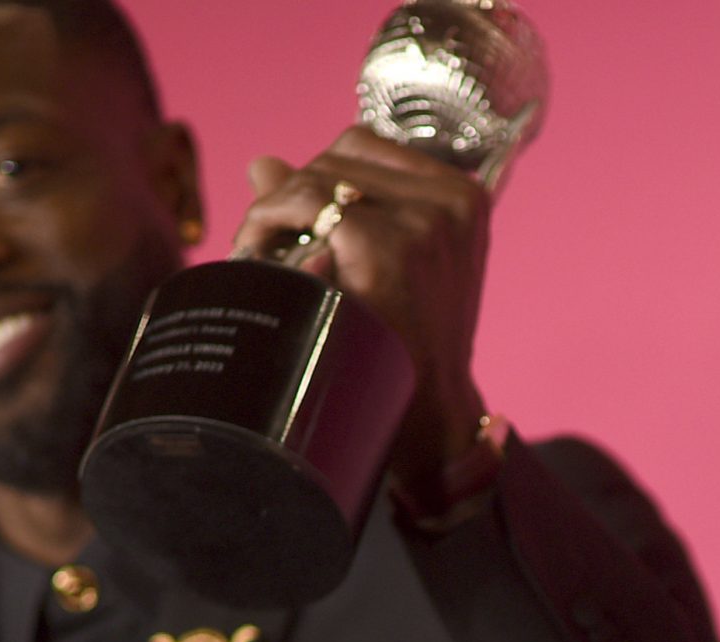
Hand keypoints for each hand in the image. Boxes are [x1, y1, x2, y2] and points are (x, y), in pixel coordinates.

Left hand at [232, 126, 491, 494]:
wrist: (429, 416)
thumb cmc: (406, 347)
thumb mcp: (385, 266)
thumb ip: (330, 210)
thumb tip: (259, 163)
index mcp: (461, 196)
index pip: (364, 147)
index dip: (316, 178)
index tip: (291, 222)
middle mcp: (452, 199)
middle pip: (338, 156)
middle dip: (291, 196)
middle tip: (261, 244)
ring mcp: (425, 221)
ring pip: (316, 177)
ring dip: (274, 211)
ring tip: (259, 256)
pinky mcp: (390, 245)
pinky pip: (309, 205)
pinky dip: (272, 223)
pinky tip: (259, 257)